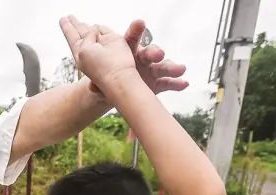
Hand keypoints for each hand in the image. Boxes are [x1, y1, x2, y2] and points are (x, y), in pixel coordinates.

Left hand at [60, 16, 186, 96]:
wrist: (116, 91)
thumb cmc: (109, 78)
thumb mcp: (101, 79)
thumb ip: (98, 82)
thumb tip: (91, 88)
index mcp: (127, 51)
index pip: (131, 38)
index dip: (135, 30)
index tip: (139, 23)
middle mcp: (141, 58)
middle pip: (150, 51)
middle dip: (154, 52)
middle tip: (158, 54)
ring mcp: (151, 70)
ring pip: (162, 66)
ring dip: (171, 67)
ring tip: (181, 69)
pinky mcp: (157, 83)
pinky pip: (168, 82)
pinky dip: (176, 83)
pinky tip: (184, 84)